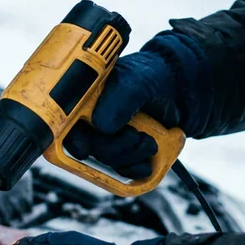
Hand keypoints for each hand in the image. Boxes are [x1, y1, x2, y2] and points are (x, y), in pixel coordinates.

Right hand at [66, 32, 210, 178]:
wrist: (180, 90)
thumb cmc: (152, 76)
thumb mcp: (138, 80)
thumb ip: (121, 97)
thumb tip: (102, 124)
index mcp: (85, 98)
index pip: (64, 123)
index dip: (71, 138)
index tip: (84, 148)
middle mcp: (91, 118)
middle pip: (88, 146)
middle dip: (113, 148)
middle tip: (135, 136)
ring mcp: (107, 136)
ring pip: (106, 160)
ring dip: (129, 156)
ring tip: (149, 142)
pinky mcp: (123, 150)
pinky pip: (122, 169)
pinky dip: (135, 168)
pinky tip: (147, 161)